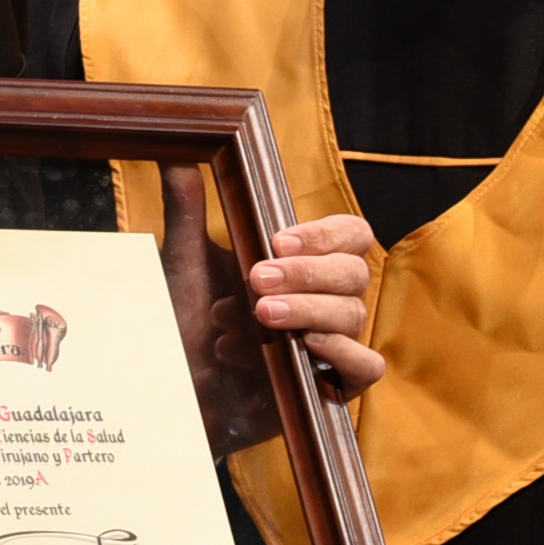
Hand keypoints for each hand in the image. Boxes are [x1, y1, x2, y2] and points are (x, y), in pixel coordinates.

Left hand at [161, 166, 383, 456]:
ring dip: (305, 311)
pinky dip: (343, 353)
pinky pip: (367, 366)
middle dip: (305, 273)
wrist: (176, 384)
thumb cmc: (187, 321)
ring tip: (257, 316)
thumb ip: (189, 210)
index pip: (350, 234)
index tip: (276, 241)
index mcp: (307, 263)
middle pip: (354, 272)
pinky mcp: (336, 385)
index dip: (322, 234)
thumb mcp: (186, 262)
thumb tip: (178, 159)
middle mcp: (329, 299)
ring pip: (353, 314)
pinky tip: (305, 347)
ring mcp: (336, 342)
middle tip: (256, 281)